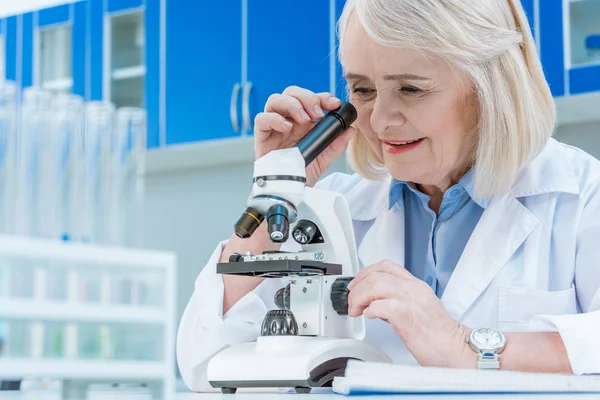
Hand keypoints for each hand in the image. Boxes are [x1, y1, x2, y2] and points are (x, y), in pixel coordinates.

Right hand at [254, 86, 355, 186]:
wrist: (287, 192)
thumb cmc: (301, 174)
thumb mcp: (323, 159)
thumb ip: (336, 145)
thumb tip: (350, 130)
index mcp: (304, 121)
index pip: (311, 99)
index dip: (322, 97)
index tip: (334, 104)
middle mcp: (288, 120)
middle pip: (292, 92)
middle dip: (307, 98)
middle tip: (318, 113)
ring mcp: (274, 126)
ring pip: (276, 99)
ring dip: (293, 104)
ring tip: (304, 119)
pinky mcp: (261, 136)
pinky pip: (261, 118)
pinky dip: (274, 118)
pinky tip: (286, 127)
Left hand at [347, 260, 472, 367]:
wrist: (458, 350)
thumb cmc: (440, 337)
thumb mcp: (419, 309)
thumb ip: (400, 301)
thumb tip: (377, 304)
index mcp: (416, 286)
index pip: (386, 266)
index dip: (365, 273)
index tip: (356, 285)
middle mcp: (414, 289)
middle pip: (376, 275)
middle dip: (357, 288)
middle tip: (352, 303)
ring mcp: (412, 301)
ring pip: (376, 285)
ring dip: (359, 298)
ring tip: (356, 311)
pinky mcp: (408, 316)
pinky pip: (382, 306)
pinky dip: (371, 310)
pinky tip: (369, 317)